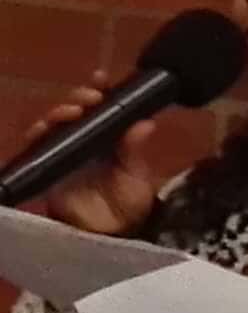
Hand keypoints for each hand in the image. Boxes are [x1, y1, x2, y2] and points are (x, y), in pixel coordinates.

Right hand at [11, 88, 177, 237]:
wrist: (108, 234)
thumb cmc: (127, 204)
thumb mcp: (136, 176)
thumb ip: (135, 151)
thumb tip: (146, 122)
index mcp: (110, 137)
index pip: (104, 107)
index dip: (100, 89)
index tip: (101, 78)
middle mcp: (86, 139)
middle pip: (76, 109)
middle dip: (79, 97)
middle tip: (90, 97)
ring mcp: (65, 151)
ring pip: (55, 123)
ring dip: (59, 112)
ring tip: (72, 112)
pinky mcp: (48, 166)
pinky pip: (38, 146)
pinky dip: (38, 135)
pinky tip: (43, 130)